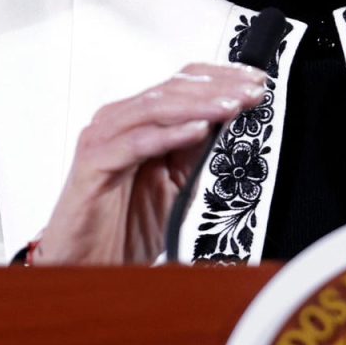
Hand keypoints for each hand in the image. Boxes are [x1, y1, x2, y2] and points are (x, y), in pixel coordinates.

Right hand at [33, 62, 268, 264]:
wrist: (90, 266)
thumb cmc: (125, 226)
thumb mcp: (176, 183)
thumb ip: (196, 151)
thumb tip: (229, 121)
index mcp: (138, 120)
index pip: (182, 83)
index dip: (221, 78)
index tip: (255, 82)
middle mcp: (119, 121)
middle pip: (172, 90)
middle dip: (218, 88)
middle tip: (252, 90)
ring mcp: (103, 138)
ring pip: (156, 108)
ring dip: (200, 105)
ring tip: (232, 105)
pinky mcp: (93, 163)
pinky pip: (136, 142)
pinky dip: (169, 134)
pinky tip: (198, 130)